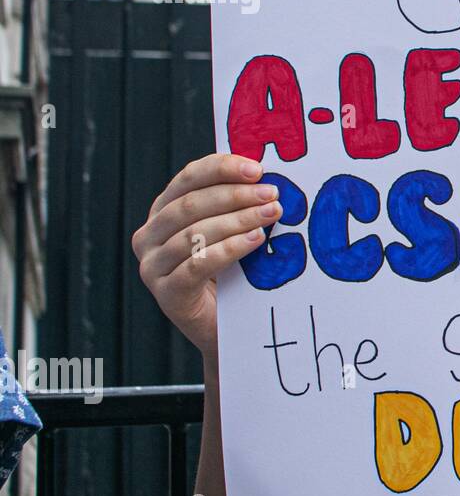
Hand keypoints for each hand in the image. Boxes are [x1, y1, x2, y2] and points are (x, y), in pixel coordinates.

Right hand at [132, 153, 281, 357]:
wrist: (226, 327)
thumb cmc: (232, 273)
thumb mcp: (231, 231)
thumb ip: (237, 204)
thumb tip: (268, 176)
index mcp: (164, 210)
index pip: (189, 177)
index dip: (223, 168)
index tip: (259, 169)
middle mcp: (150, 235)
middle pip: (191, 204)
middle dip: (236, 195)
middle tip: (273, 195)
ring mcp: (153, 266)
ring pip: (194, 233)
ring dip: (238, 220)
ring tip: (271, 214)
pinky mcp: (166, 294)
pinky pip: (197, 264)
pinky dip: (229, 249)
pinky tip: (256, 240)